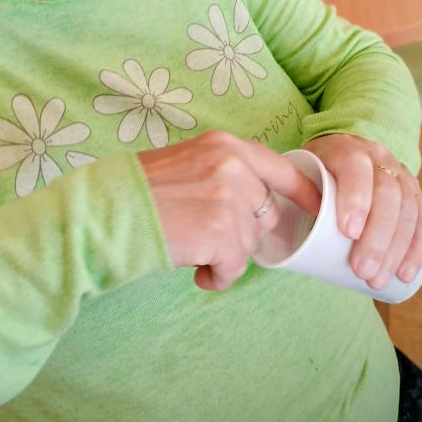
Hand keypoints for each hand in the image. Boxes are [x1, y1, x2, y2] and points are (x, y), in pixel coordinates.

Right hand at [140, 131, 320, 291]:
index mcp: (224, 145)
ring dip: (225, 255)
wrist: (104, 210)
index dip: (302, 193)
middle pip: (266, 213)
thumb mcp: (186, 163)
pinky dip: (216, 275)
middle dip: (243, 232)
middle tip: (207, 234)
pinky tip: (193, 268)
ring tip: (190, 247)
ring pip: (250, 244)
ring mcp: (228, 199)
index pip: (280, 169)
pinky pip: (235, 267)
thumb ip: (224, 174)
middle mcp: (232, 166)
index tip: (316, 208)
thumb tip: (256, 204)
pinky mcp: (221, 234)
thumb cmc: (137, 191)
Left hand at [304, 134, 421, 290]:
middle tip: (362, 270)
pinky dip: (416, 249)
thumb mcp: (300, 173)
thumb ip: (297, 195)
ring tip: (376, 280)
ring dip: (395, 250)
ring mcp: (400, 175)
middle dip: (376, 237)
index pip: (355, 167)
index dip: (355, 198)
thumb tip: (290, 235)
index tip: (347, 232)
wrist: (341, 151)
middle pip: (387, 194)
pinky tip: (405, 273)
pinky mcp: (414, 193)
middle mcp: (379, 158)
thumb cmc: (314, 170)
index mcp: (346, 148)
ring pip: (408, 210)